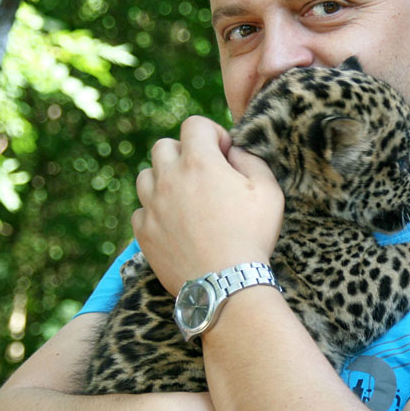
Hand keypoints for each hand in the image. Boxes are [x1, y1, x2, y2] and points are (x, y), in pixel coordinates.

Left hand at [132, 115, 283, 294]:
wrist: (226, 285)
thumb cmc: (252, 237)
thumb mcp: (269, 192)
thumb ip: (251, 160)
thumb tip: (233, 150)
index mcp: (199, 162)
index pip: (194, 124)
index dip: (211, 133)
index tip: (223, 153)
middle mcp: (169, 178)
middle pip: (163, 146)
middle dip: (183, 153)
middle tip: (203, 175)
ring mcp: (152, 206)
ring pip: (146, 176)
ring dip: (163, 179)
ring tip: (185, 198)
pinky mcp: (143, 232)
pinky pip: (140, 210)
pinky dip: (154, 211)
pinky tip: (174, 224)